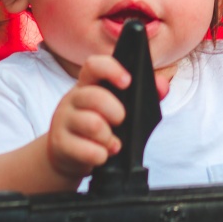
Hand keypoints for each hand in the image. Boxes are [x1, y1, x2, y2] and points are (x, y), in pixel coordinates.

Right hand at [47, 55, 170, 183]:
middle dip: (115, 111)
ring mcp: (63, 120)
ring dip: (109, 138)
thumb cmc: (100, 128)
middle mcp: (72, 99)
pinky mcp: (60, 143)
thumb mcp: (119, 109)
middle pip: (94, 96)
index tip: (127, 81)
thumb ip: (143, 96)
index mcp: (88, 85)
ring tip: (112, 144)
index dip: (111, 69)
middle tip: (120, 122)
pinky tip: (101, 155)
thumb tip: (162, 85)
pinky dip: (100, 156)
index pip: (94, 65)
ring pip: (92, 124)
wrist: (70, 156)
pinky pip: (86, 150)